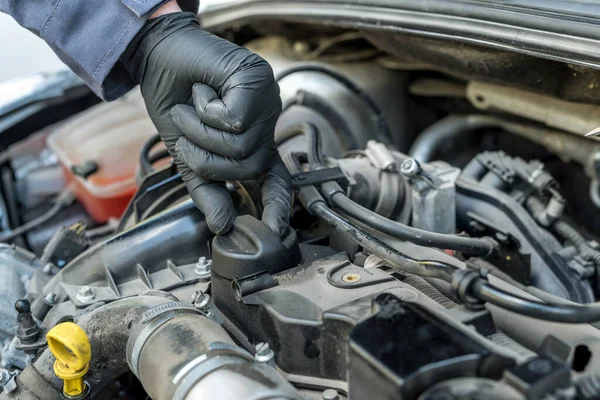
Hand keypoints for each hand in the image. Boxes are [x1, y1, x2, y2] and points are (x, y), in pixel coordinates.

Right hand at [121, 12, 290, 235]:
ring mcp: (266, 103)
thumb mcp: (186, 154)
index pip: (276, 182)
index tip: (275, 232)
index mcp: (252, 145)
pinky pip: (233, 120)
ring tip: (193, 107)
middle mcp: (265, 126)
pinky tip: (204, 91)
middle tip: (187, 132)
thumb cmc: (175, 102)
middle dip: (206, 157)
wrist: (159, 57)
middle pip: (247, 168)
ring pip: (239, 146)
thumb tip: (222, 226)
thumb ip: (207, 189)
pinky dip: (207, 110)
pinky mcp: (258, 82)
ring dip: (202, 131)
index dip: (278, 207)